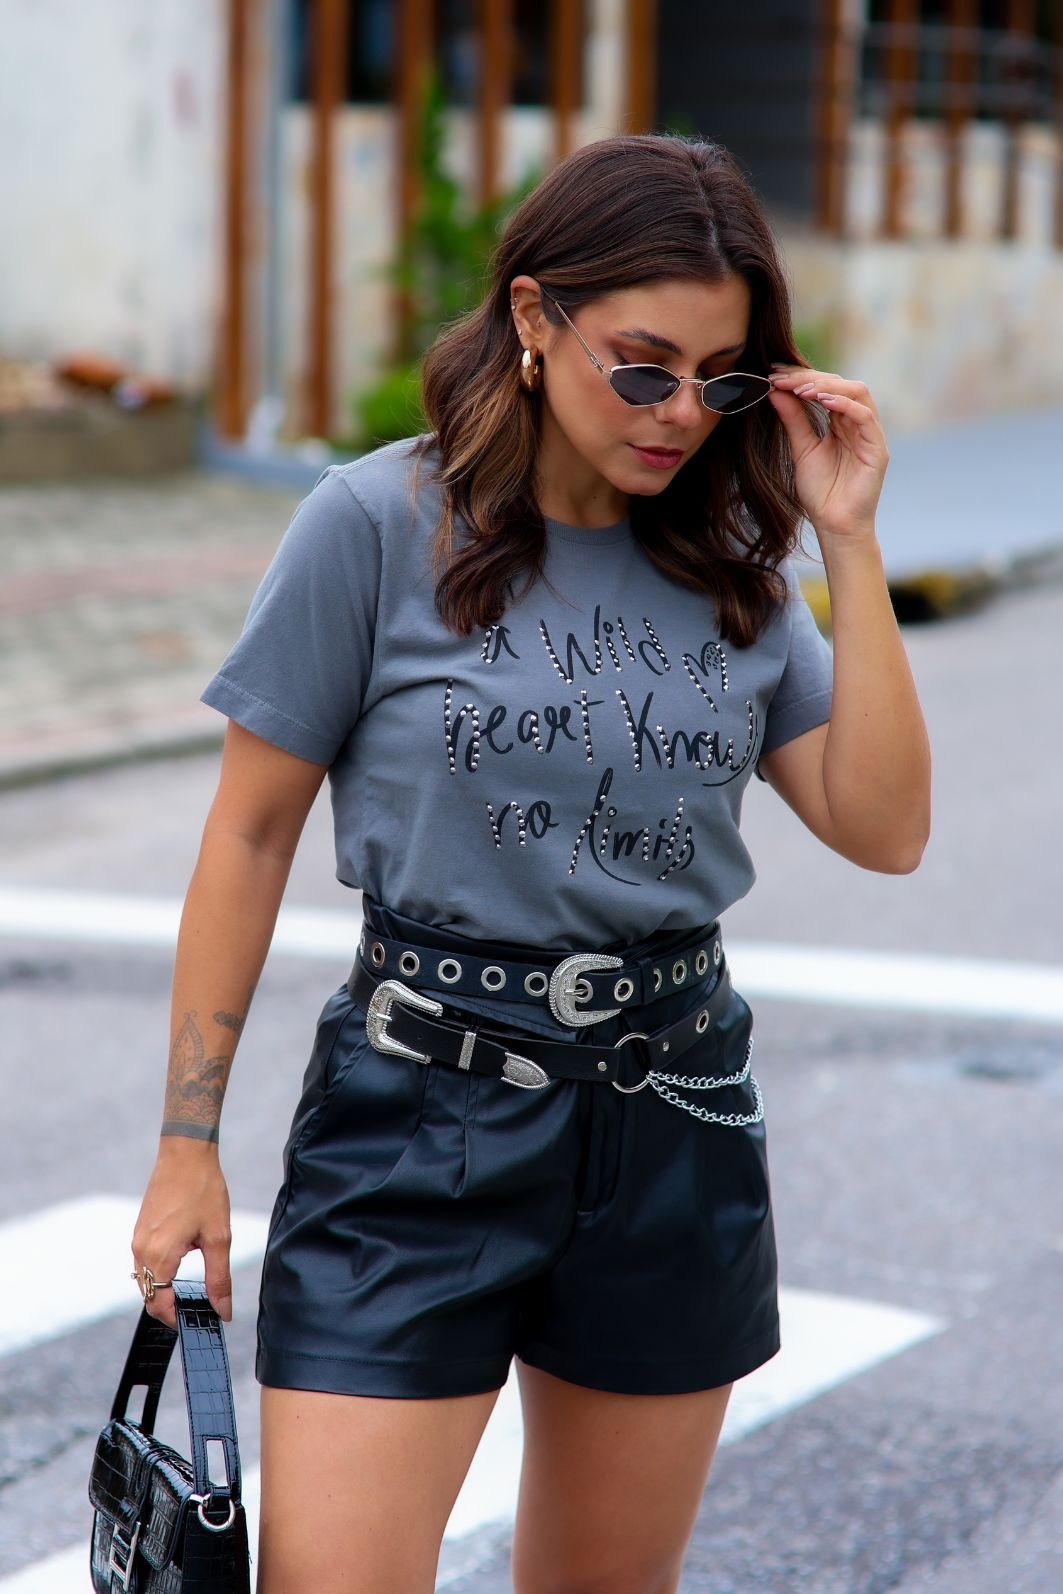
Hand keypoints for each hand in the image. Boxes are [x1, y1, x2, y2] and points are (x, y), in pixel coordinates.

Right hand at [131, 1140, 232, 1328]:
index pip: (159, 1305)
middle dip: (170, 1308)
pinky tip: (182, 1265)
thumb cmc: (203, 1190)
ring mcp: (138, 1239)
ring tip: (191, 1290)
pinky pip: (145, 1262)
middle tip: (197, 1309)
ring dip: (164, 1289)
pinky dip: (159, 1272)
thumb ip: (219, 1278)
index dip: (177, 1319)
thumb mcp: (218, 1237)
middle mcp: (141, 1250)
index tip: (196, 1322)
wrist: (185, 1153)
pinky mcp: (140, 1230)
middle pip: (149, 1296)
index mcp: (159, 1256)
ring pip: (145, 1279)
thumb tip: (222, 1310)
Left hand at [767, 363, 888, 540]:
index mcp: (841, 423)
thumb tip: (775, 389)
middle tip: (783, 377)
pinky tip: (822, 401)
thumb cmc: (820, 492)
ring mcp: (870, 435)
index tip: (774, 373)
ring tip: (801, 389)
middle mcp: (858, 424)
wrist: (834, 525)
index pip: (826, 388)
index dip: (802, 377)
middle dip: (811, 377)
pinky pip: (865, 417)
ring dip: (828, 386)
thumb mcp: (801, 449)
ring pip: (857, 393)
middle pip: (842, 384)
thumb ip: (792, 420)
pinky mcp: (877, 449)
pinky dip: (844, 404)